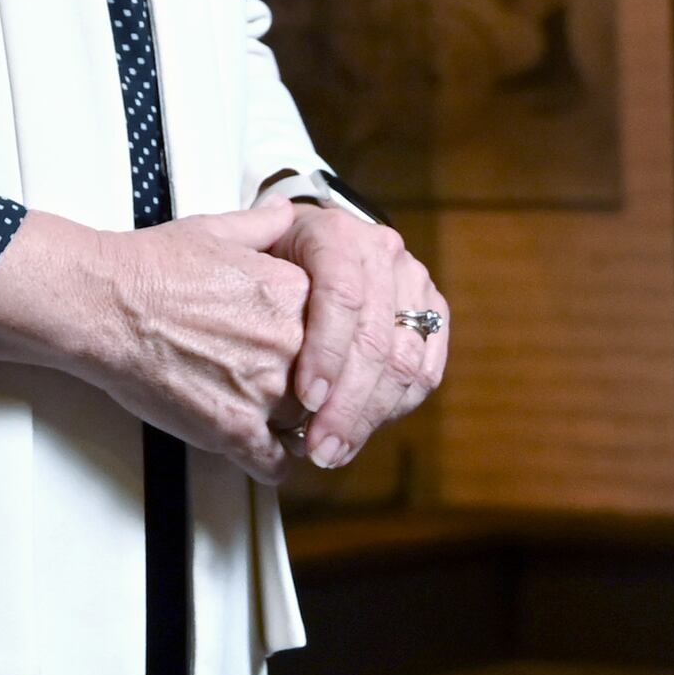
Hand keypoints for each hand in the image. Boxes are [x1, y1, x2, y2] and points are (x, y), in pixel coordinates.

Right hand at [0, 200, 314, 482]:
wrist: (102, 303)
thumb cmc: (148, 267)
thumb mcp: (214, 229)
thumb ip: (263, 226)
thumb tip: (285, 213)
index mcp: (292, 291)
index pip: (337, 330)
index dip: (323, 343)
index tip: (309, 351)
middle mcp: (289, 342)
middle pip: (326, 379)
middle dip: (309, 386)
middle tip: (287, 386)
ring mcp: (264, 390)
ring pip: (306, 423)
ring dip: (290, 424)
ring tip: (268, 417)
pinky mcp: (234, 430)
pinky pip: (276, 463)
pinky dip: (271, 463)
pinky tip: (259, 451)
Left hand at [264, 197, 447, 470]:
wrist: (308, 243)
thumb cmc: (263, 255)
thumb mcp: (241, 243)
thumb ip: (245, 238)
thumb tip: (270, 223)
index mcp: (336, 233)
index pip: (342, 295)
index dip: (327, 351)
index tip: (306, 399)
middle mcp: (382, 252)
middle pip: (376, 338)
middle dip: (348, 403)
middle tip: (319, 447)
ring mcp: (412, 282)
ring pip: (405, 361)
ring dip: (370, 416)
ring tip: (334, 451)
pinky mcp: (432, 313)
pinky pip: (426, 369)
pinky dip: (396, 407)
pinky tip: (362, 432)